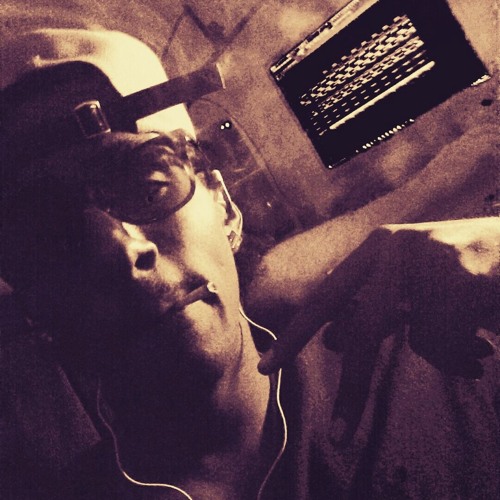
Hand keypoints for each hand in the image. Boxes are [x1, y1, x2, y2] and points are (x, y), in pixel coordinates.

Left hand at [258, 218, 498, 377]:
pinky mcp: (463, 275)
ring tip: (470, 344)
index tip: (267, 366)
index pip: (325, 297)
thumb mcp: (410, 287)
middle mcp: (396, 247)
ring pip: (418, 340)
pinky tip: (481, 339)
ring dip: (442, 352)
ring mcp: (430, 258)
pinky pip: (450, 341)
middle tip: (339, 435)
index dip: (295, 334)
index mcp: (377, 248)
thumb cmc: (464, 273)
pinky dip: (461, 352)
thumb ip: (373, 308)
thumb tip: (331, 341)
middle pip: (363, 330)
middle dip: (353, 387)